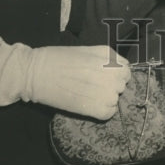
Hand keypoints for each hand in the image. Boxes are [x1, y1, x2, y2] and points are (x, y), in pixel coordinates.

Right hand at [0, 44, 130, 119]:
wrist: (38, 72)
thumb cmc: (59, 59)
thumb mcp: (87, 52)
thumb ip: (105, 60)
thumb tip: (117, 71)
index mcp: (109, 56)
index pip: (126, 70)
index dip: (115, 75)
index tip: (104, 78)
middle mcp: (112, 72)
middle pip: (122, 85)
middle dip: (110, 86)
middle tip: (91, 87)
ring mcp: (107, 91)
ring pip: (115, 99)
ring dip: (105, 99)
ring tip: (87, 95)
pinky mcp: (97, 108)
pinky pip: (108, 113)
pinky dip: (100, 112)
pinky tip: (86, 105)